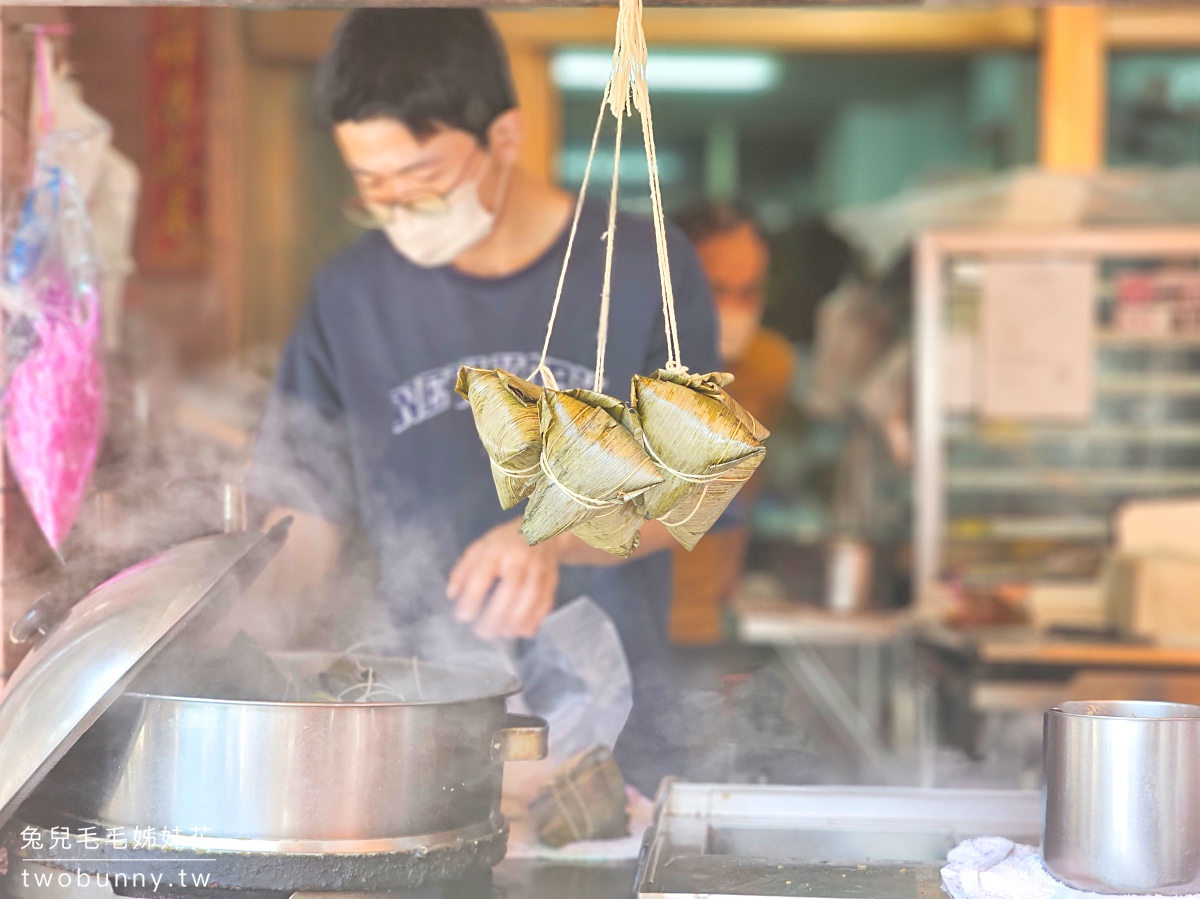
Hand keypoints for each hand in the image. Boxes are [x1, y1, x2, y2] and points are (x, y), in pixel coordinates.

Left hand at [446, 519, 560, 639]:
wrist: (543, 530)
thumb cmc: (505, 543)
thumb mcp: (480, 547)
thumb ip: (463, 570)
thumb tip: (452, 595)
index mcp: (498, 548)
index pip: (483, 574)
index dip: (472, 598)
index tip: (462, 617)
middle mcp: (520, 558)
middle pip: (510, 589)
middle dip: (495, 615)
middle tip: (481, 633)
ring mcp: (539, 569)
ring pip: (530, 598)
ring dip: (515, 621)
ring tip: (501, 634)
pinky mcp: (551, 580)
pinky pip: (545, 603)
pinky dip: (534, 621)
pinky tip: (521, 632)